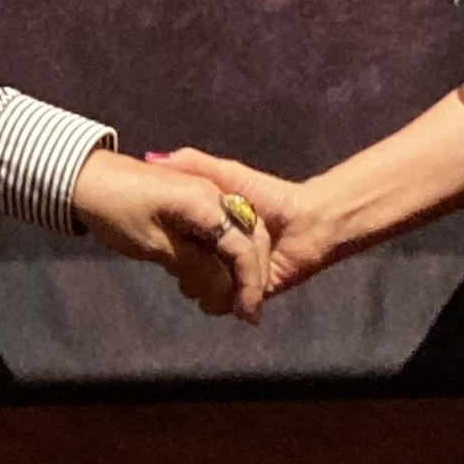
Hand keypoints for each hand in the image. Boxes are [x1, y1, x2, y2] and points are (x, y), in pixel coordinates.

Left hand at [71, 147, 271, 319]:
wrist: (84, 178)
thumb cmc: (115, 210)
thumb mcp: (154, 245)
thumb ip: (195, 266)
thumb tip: (226, 291)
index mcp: (206, 201)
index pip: (244, 247)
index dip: (250, 284)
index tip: (246, 316)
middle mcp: (213, 195)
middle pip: (250, 239)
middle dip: (248, 277)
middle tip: (236, 312)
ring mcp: (204, 197)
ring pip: (237, 236)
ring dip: (234, 269)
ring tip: (215, 301)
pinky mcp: (191, 203)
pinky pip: (218, 232)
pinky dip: (218, 257)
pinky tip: (201, 280)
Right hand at [150, 148, 331, 300]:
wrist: (310, 224)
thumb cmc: (270, 194)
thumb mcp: (226, 173)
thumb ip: (193, 162)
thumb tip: (152, 158)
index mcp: (209, 224)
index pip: (175, 237)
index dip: (166, 239)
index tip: (158, 236)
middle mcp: (218, 250)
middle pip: (187, 265)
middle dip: (183, 268)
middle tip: (179, 262)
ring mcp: (232, 274)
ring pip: (203, 288)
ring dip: (200, 288)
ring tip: (199, 280)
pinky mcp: (246, 294)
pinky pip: (226, 305)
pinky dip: (221, 303)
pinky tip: (220, 293)